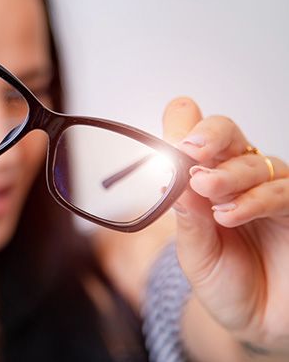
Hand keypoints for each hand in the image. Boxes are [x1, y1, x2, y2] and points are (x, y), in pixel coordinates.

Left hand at [162, 97, 288, 356]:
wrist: (259, 323)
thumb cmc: (225, 282)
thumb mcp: (195, 253)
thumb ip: (188, 216)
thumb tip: (171, 175)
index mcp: (204, 181)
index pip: (193, 139)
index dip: (182, 125)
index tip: (171, 131)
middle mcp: (238, 179)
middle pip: (227, 134)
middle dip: (208, 136)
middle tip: (190, 151)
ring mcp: (270, 192)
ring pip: (254, 163)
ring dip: (227, 174)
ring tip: (206, 190)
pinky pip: (281, 192)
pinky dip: (253, 199)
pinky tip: (228, 214)